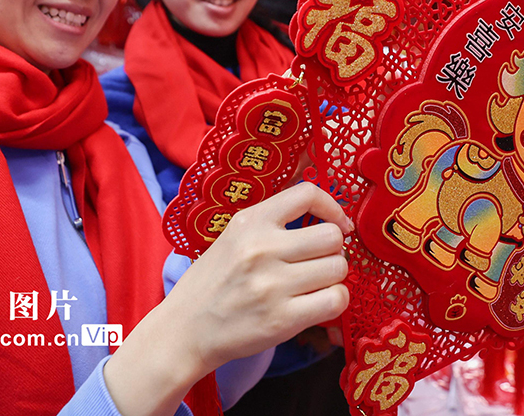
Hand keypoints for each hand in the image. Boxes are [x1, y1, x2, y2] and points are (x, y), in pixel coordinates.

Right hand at [166, 182, 352, 371]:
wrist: (185, 329)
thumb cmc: (214, 282)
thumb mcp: (233, 236)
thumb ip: (271, 222)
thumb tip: (324, 214)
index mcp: (250, 222)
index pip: (307, 194)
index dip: (332, 207)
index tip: (337, 223)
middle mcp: (261, 248)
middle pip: (332, 237)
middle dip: (333, 250)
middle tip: (319, 261)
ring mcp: (272, 285)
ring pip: (338, 268)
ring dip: (333, 277)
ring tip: (315, 283)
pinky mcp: (282, 319)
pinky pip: (335, 300)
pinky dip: (335, 301)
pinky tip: (318, 302)